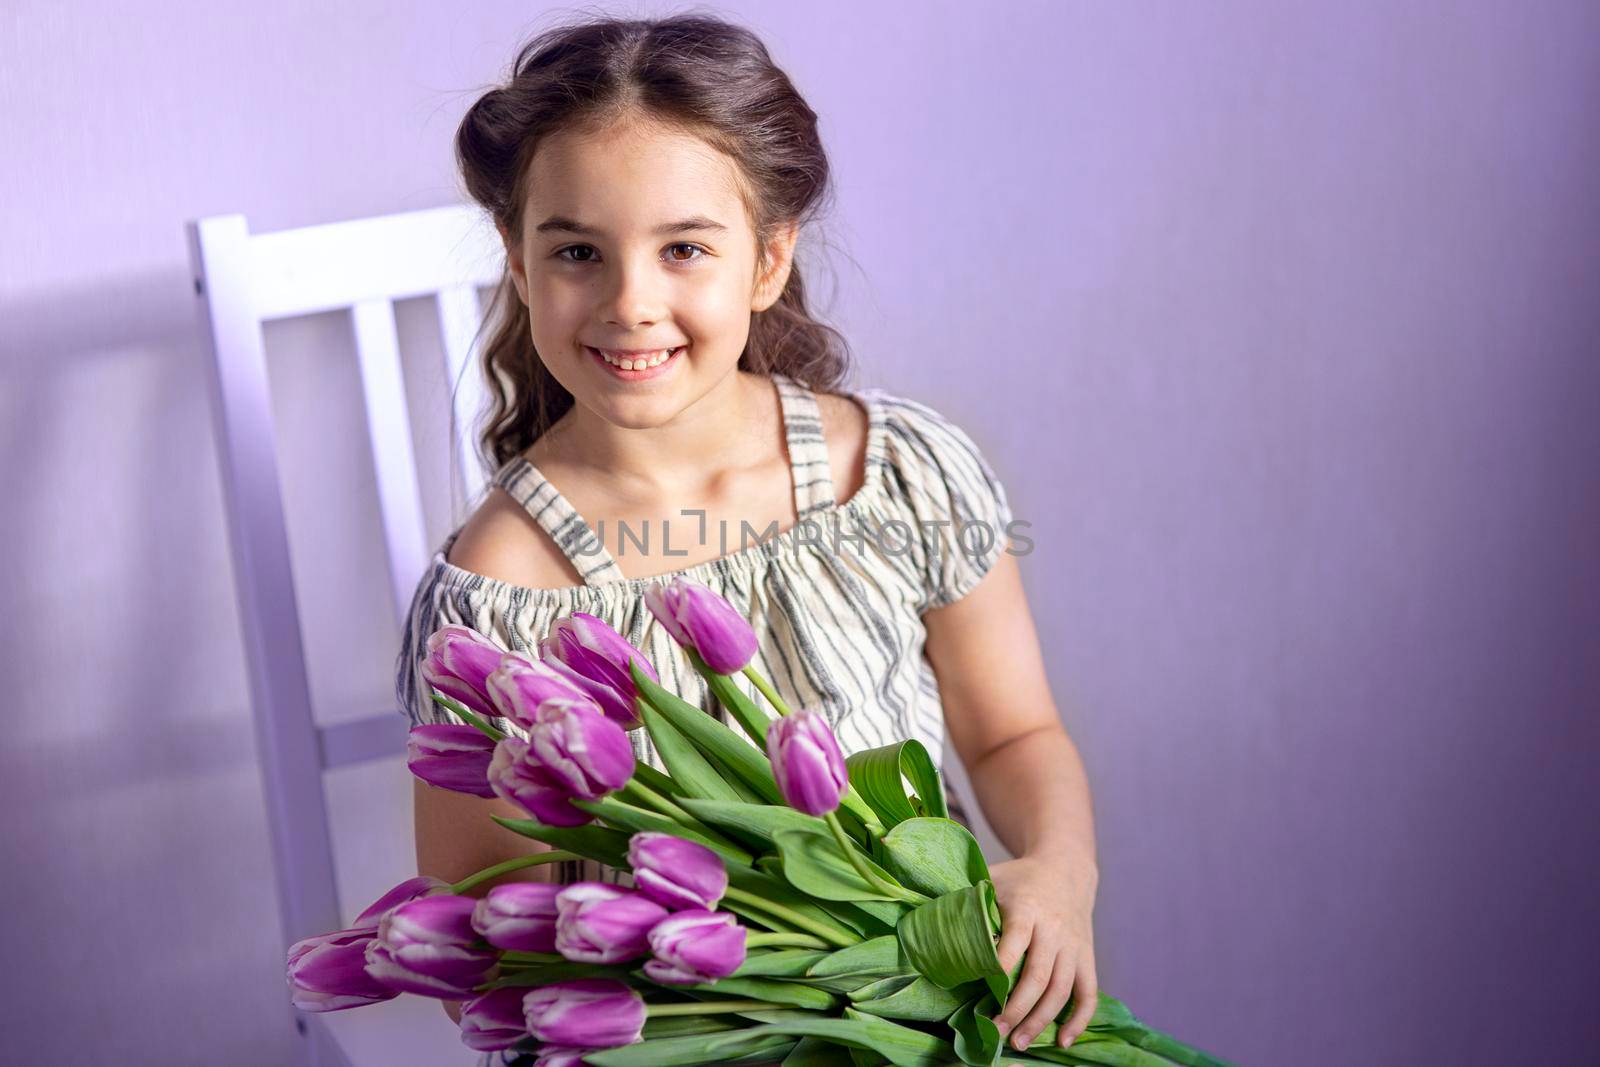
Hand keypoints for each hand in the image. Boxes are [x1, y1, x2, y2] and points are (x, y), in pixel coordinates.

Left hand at [989, 851, 1098, 1051]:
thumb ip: (969, 900)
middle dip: (1017, 1009)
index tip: (984, 992)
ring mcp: (1073, 946)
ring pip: (1062, 990)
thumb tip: (932, 925)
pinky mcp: (1087, 957)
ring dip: (1041, 1021)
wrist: (1066, 868)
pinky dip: (1079, 1020)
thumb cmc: (1019, 879)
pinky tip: (1063, 1041)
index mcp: (1027, 909)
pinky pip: (1088, 993)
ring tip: (1019, 1042)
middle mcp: (1053, 930)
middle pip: (1038, 977)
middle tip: (997, 1033)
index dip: (1000, 969)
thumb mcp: (992, 878)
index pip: (1014, 943)